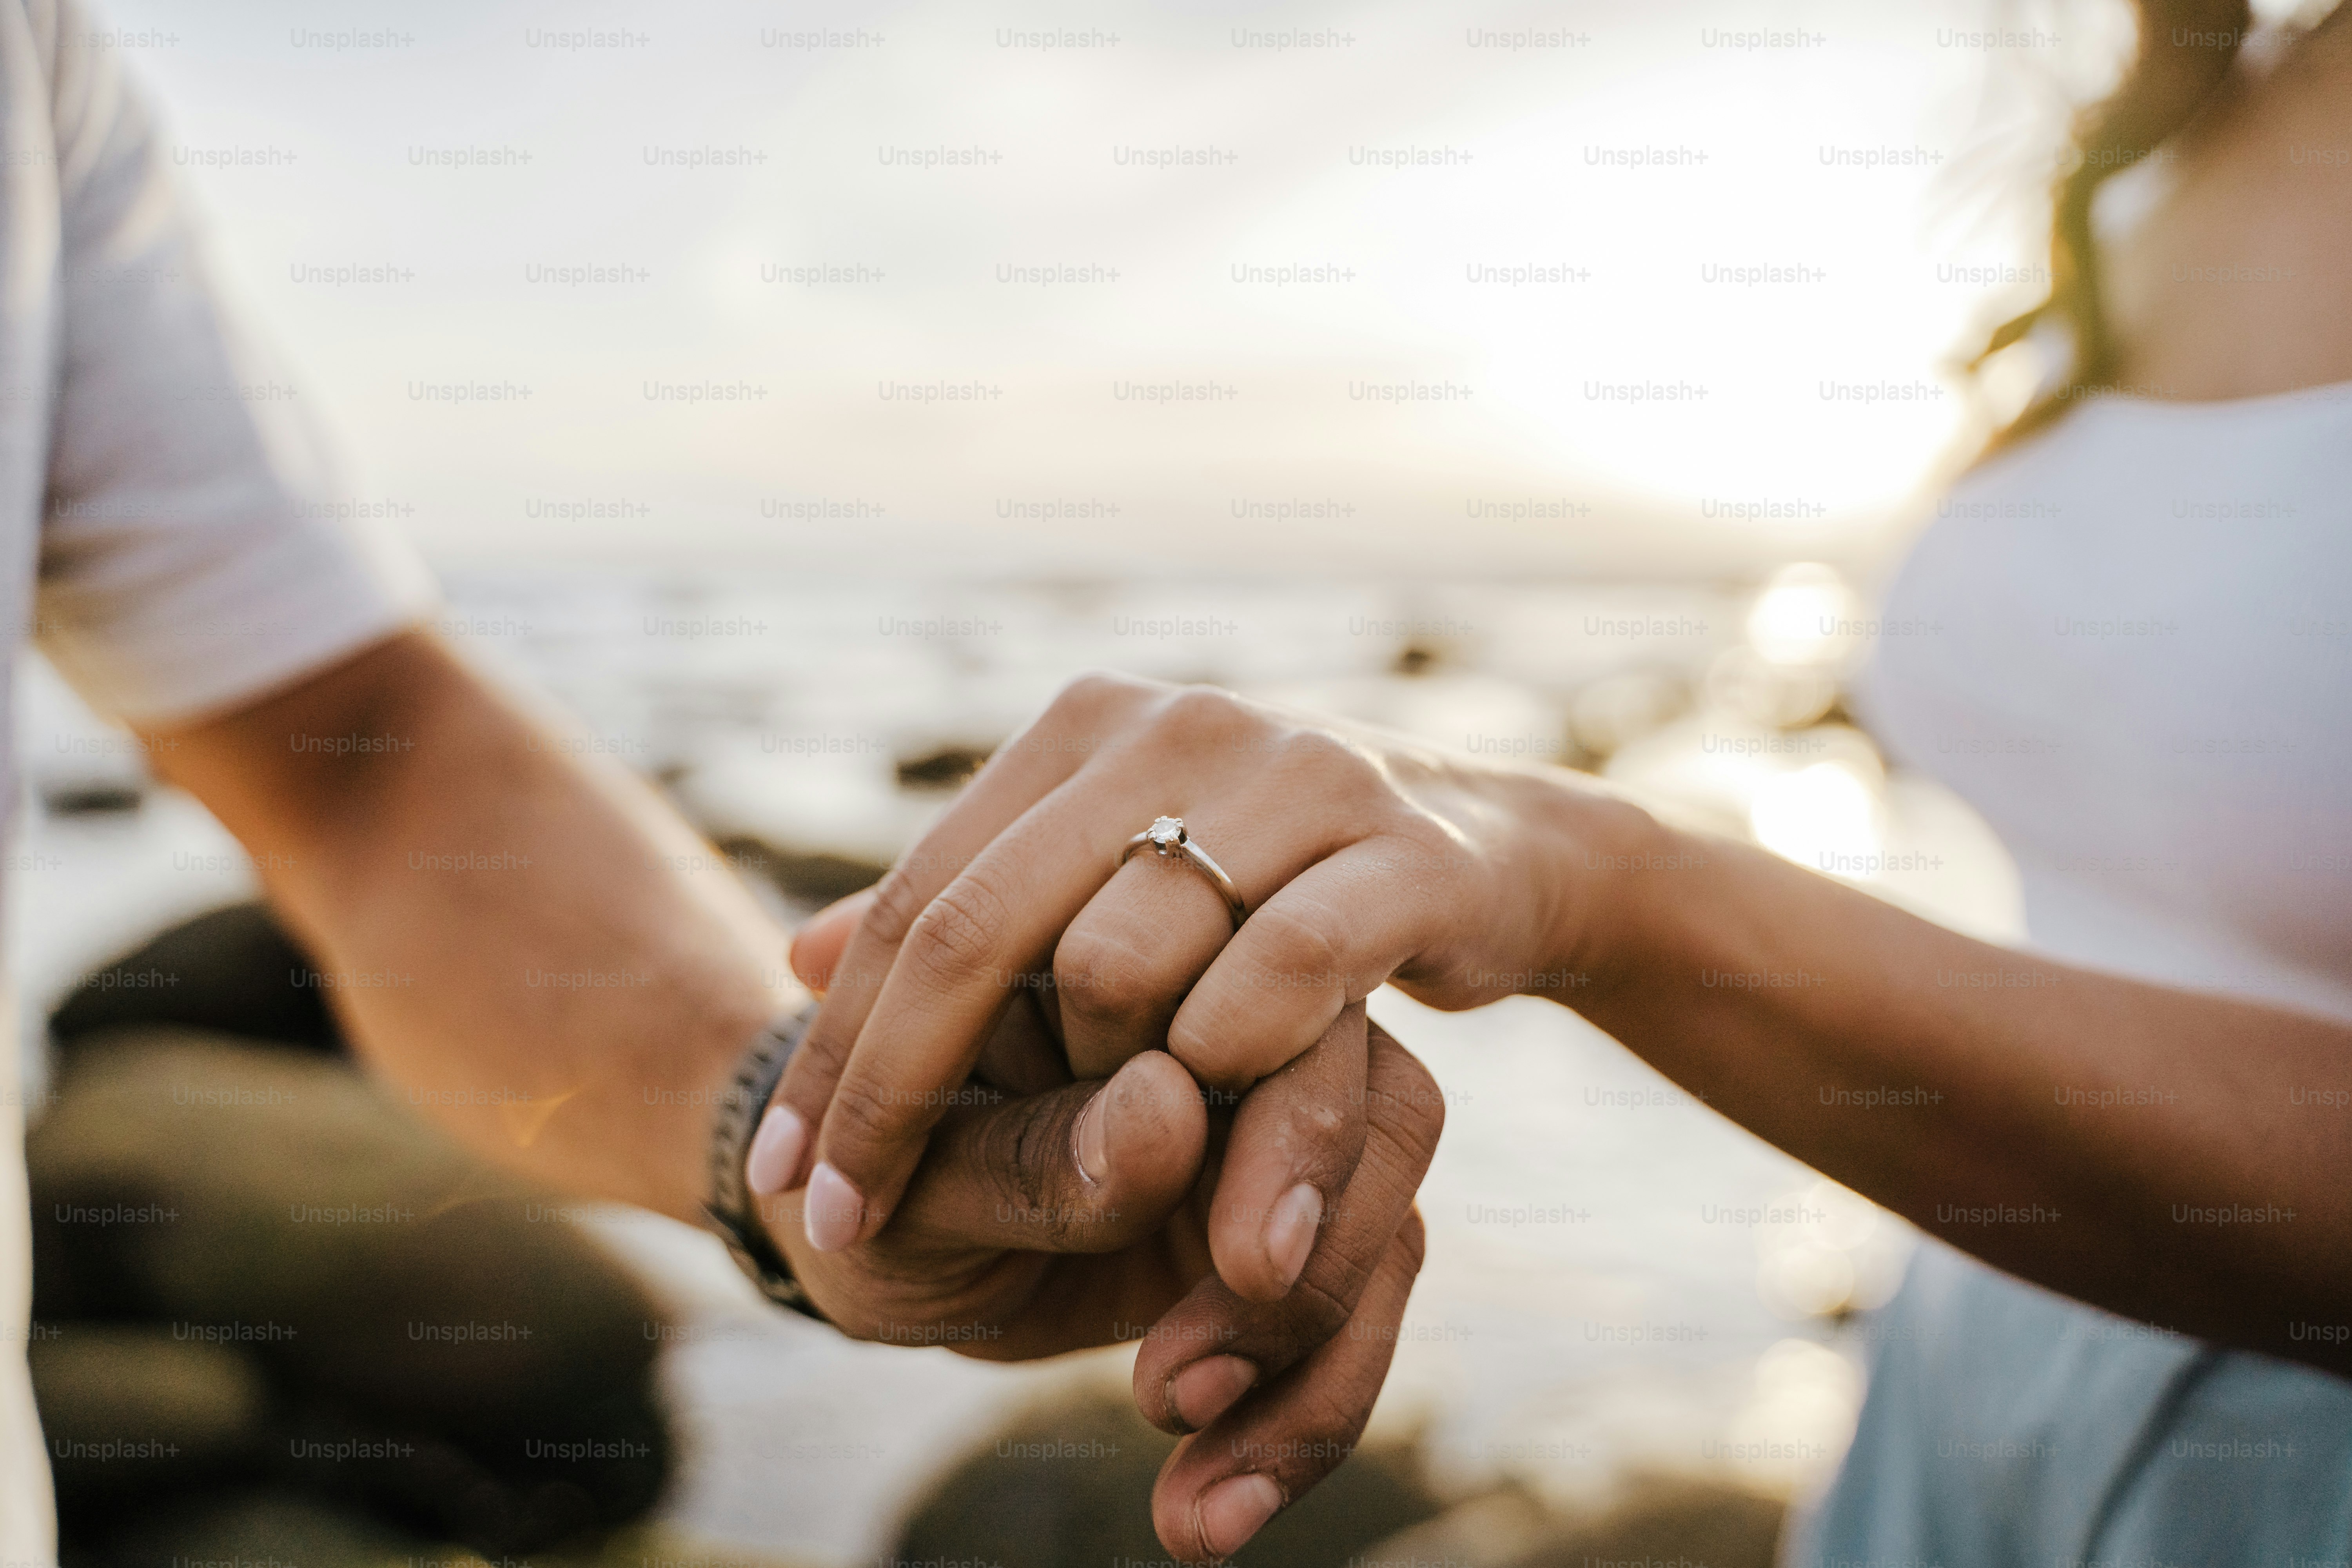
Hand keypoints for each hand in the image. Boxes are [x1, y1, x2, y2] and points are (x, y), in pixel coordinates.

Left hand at [758, 945, 1441, 1561]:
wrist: (855, 1240)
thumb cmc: (862, 1185)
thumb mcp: (907, 1188)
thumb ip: (1026, 1152)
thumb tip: (1172, 1110)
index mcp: (1135, 956)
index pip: (1263, 998)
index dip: (1274, 1134)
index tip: (1234, 1264)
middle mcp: (1232, 1014)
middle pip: (1369, 1102)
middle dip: (1309, 1261)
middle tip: (1183, 1387)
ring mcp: (1274, 1120)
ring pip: (1383, 1215)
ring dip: (1310, 1367)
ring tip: (1193, 1507)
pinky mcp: (1292, 1225)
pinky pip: (1352, 1315)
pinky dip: (1299, 1422)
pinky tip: (1208, 1515)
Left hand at [771, 672, 1629, 1244]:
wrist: (1487, 850)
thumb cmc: (1269, 888)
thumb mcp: (1111, 883)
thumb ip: (973, 910)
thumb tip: (795, 954)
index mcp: (1086, 727)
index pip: (922, 896)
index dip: (841, 1042)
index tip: (785, 1175)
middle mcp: (1175, 726)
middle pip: (983, 928)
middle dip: (897, 1091)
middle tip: (839, 1228)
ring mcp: (1296, 773)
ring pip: (1125, 956)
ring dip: (1076, 1097)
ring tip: (1051, 1196)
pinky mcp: (1405, 848)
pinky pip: (1290, 968)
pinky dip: (1224, 1062)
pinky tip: (1189, 1144)